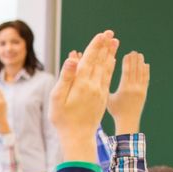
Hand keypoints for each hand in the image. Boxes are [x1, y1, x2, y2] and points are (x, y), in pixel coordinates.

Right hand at [50, 31, 118, 159]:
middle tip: (110, 34)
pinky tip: (112, 62)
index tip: (101, 35)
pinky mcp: (102, 98)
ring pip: (107, 69)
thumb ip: (65, 77)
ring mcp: (100, 91)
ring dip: (110, 54)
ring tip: (115, 43)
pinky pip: (108, 78)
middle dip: (105, 47)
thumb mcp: (57, 98)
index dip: (95, 47)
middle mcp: (94, 85)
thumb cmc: (63, 119)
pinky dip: (110, 67)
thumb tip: (73, 58)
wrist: (78, 137)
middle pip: (100, 62)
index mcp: (82, 84)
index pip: (90, 60)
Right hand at [107, 51, 148, 134]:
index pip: (127, 71)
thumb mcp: (107, 99)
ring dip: (141, 63)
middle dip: (134, 60)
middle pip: (135, 70)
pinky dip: (146, 71)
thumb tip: (99, 77)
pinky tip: (146, 65)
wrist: (127, 121)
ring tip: (139, 55)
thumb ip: (105, 87)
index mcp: (124, 89)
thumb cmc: (115, 110)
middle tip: (133, 51)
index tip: (127, 53)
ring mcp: (140, 90)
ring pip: (142, 73)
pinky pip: (146, 79)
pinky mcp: (144, 92)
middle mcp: (134, 88)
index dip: (127, 62)